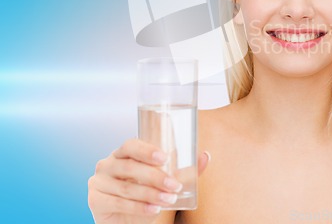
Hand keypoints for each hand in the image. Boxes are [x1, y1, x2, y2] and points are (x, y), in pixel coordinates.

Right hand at [88, 139, 209, 223]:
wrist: (129, 221)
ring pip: (127, 187)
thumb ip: (185, 171)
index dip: (146, 150)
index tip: (165, 157)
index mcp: (123, 153)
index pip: (131, 145)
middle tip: (174, 186)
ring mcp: (98, 182)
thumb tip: (206, 156)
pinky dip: (138, 208)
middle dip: (155, 177)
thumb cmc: (147, 195)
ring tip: (169, 200)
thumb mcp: (165, 182)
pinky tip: (153, 210)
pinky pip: (118, 203)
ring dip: (150, 194)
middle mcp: (107, 164)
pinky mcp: (95, 201)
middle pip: (130, 167)